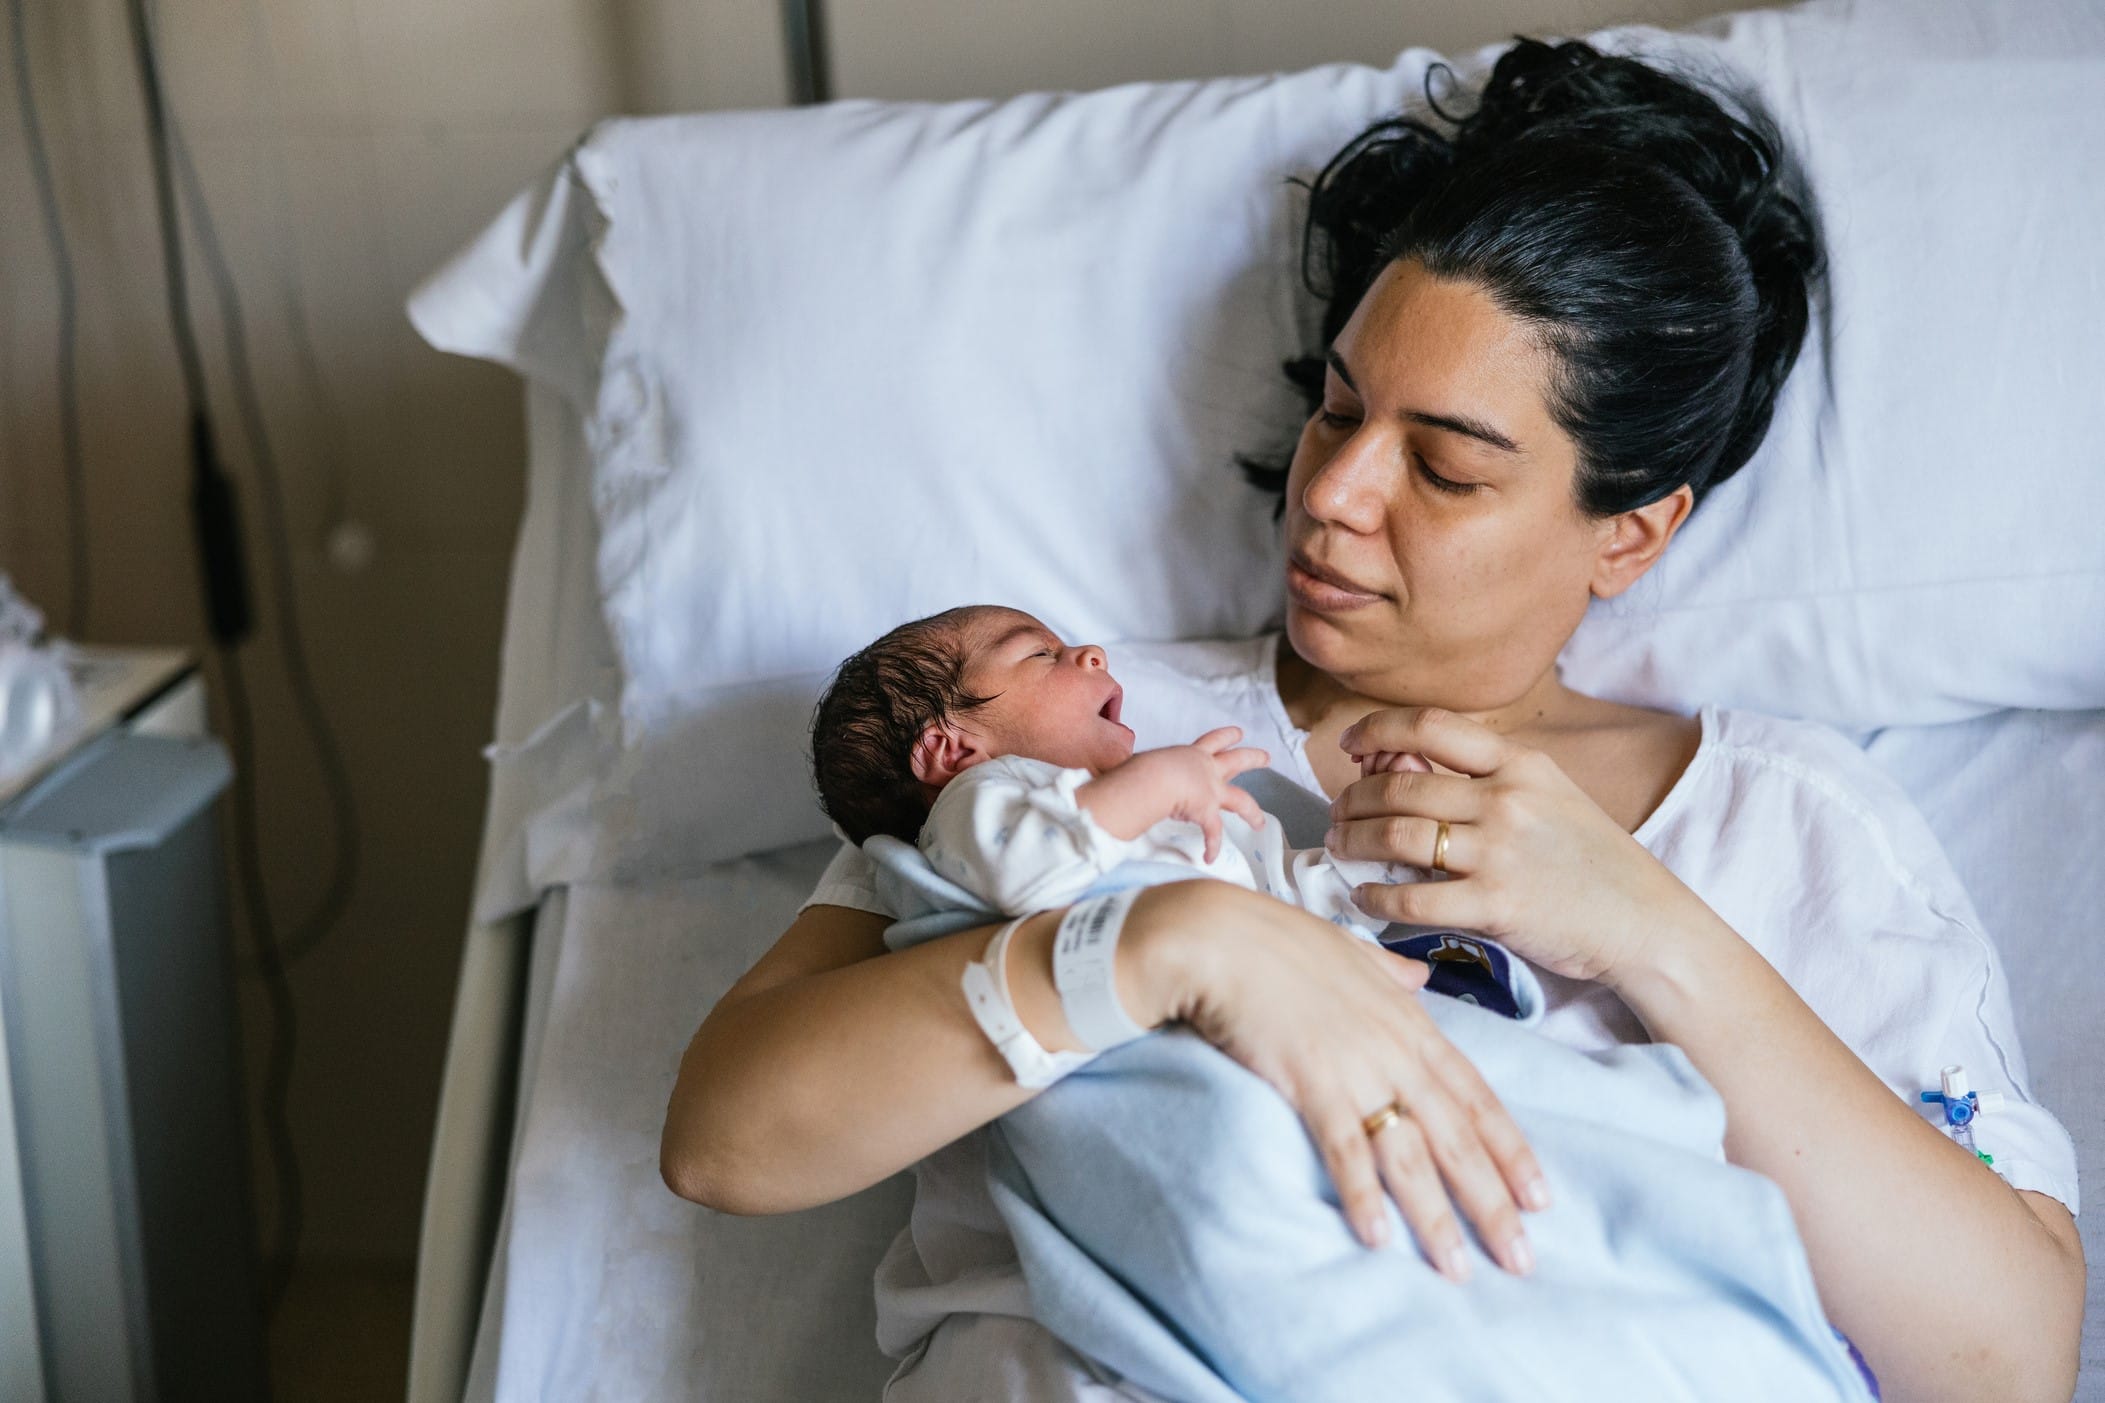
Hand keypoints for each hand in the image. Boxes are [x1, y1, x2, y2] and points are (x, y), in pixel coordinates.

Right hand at [1096, 727, 1268, 861]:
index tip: (1237, 733)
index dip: (1226, 737)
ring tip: (1260, 822)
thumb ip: (1143, 771)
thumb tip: (1123, 780)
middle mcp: (1206, 769)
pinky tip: (1209, 857)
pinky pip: (1213, 833)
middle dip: (1252, 758)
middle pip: (1236, 760)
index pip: (1211, 741)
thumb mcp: (1144, 763)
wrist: (1151, 777)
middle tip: (1265, 757)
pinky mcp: (1207, 810)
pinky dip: (1211, 846)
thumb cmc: (1140, 769)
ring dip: (1253, 812)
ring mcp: (1211, 790)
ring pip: (1241, 799)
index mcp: (1191, 754)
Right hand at [1140, 881, 1549, 1280]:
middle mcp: (1395, 1051)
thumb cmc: (1277, 940)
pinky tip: (1377, 1237)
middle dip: (1492, 1202)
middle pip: (1457, 1138)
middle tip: (1520, 1258)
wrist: (1220, 934)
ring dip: (1436, 1216)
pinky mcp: (1310, 1083)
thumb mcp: (1349, 950)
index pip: (1476, 1097)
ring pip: (1410, 1154)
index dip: (1511, 1150)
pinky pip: (1345, 1150)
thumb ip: (1389, 972)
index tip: (1540, 1196)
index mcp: (1409, 1022)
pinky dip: (1363, 1194)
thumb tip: (1418, 977)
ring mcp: (1356, 1069)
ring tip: (1458, 1267)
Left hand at [1327, 708, 1692, 984]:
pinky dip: (1374, 896)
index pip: (1430, 725)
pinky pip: (1411, 897)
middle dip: (1352, 799)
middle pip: (1400, 785)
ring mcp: (1500, 852)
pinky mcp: (1495, 905)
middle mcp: (1507, 799)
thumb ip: (1491, 779)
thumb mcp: (1553, 795)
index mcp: (1521, 764)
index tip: (1350, 743)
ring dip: (1353, 841)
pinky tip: (1364, 896)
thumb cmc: (1595, 862)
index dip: (1377, 728)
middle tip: (1336, 814)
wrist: (1647, 923)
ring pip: (1395, 835)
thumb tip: (1408, 769)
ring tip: (1340, 848)